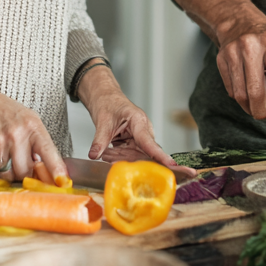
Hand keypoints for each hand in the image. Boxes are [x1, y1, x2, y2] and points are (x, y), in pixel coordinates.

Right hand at [0, 84, 67, 182]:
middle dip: (24, 175)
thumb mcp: (27, 119)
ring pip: (7, 176)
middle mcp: (17, 134)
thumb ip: (37, 142)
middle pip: (25, 171)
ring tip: (7, 162)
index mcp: (32, 126)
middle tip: (22, 169)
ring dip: (7, 175)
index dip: (57, 169)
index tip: (63, 182)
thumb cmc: (2, 110)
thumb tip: (44, 167)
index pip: (49, 152)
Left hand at [78, 65, 196, 176]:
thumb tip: (94, 155)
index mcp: (139, 121)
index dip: (160, 156)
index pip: (150, 143)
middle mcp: (143, 130)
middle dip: (128, 160)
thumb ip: (99, 140)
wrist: (106, 99)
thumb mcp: (102, 122)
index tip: (171, 166)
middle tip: (111, 160)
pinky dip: (117, 155)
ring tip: (106, 152)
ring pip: (134, 156)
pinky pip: (128, 154)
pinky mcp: (134, 142)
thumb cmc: (109, 103)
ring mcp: (140, 137)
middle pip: (143, 153)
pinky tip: (107, 152)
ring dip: (119, 157)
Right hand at [215, 17, 265, 123]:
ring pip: (240, 94)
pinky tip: (247, 90)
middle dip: (262, 111)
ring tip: (258, 103)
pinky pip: (231, 90)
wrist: (241, 24)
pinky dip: (241, 97)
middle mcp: (250, 47)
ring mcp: (233, 53)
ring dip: (250, 107)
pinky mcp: (221, 60)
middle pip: (255, 91)